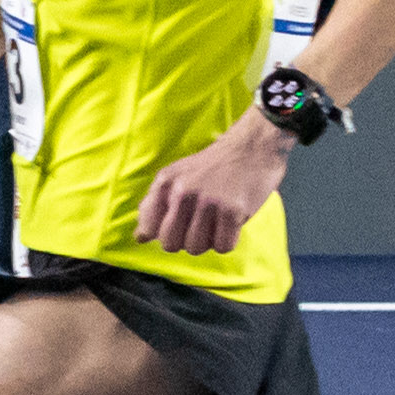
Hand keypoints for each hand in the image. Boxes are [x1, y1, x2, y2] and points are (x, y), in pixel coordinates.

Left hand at [135, 111, 291, 258]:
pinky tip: (232, 221)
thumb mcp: (178, 175)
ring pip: (196, 248)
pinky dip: (228, 240)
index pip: (150, 229)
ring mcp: (208, 201)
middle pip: (170, 244)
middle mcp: (183, 191)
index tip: (181, 222)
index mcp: (166, 182)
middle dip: (185, 241)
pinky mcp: (232, 211)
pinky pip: (223, 247)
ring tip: (218, 219)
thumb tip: (140, 237)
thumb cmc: (215, 166)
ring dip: (208, 240)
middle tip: (201, 224)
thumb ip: (155, 204)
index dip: (166, 232)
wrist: (254, 146)